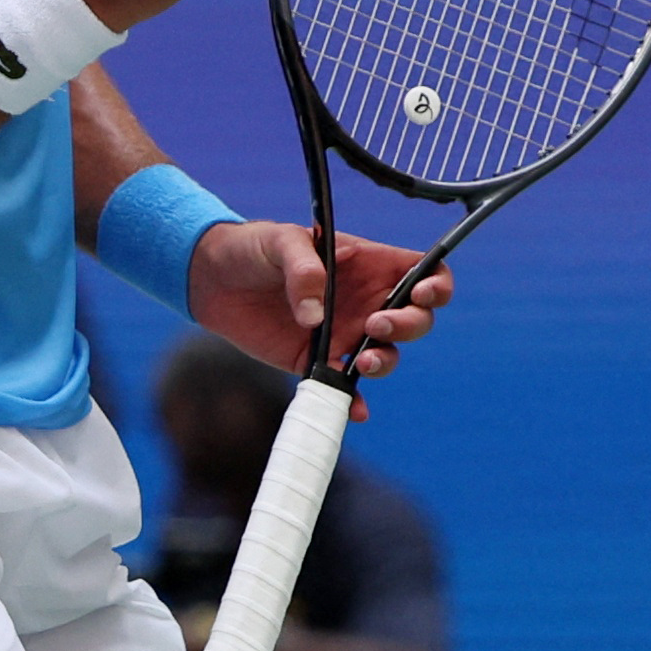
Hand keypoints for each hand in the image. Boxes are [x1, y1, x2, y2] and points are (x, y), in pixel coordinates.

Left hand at [186, 218, 449, 410]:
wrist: (214, 281)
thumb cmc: (253, 248)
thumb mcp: (280, 242)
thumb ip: (304, 269)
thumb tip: (316, 315)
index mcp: (368, 263)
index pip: (425, 271)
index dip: (437, 285)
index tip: (421, 295)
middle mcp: (365, 300)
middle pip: (416, 319)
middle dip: (409, 325)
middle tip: (376, 324)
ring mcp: (346, 333)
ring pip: (389, 354)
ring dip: (387, 361)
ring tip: (362, 360)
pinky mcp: (319, 360)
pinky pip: (347, 386)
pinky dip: (355, 400)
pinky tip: (355, 408)